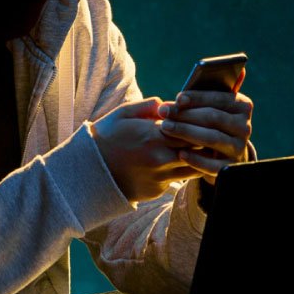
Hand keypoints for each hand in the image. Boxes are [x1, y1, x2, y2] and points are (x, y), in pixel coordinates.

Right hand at [88, 98, 204, 202]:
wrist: (88, 171)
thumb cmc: (105, 138)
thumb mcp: (122, 114)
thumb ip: (148, 106)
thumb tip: (168, 104)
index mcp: (153, 136)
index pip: (192, 128)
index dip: (198, 123)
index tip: (198, 120)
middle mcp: (160, 158)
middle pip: (198, 149)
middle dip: (202, 141)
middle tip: (204, 134)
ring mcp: (160, 177)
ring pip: (194, 167)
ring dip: (196, 158)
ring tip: (194, 149)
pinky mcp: (157, 190)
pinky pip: (177, 179)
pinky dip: (179, 171)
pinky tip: (172, 163)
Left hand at [157, 76, 253, 183]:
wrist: (221, 154)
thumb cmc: (210, 122)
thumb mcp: (212, 105)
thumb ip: (214, 89)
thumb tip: (240, 68)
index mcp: (242, 106)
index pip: (219, 99)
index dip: (197, 98)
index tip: (178, 98)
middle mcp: (244, 126)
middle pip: (212, 117)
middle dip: (185, 114)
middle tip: (163, 113)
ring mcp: (239, 147)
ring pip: (211, 138)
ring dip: (186, 132)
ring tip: (165, 128)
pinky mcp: (230, 166)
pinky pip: (212, 164)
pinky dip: (196, 159)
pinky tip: (179, 154)